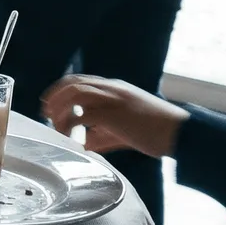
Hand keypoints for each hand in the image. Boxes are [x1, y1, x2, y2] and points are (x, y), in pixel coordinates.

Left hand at [41, 75, 188, 156]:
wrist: (179, 131)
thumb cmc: (155, 131)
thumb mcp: (124, 130)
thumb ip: (102, 135)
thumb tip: (85, 144)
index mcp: (114, 89)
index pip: (80, 81)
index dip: (60, 90)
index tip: (49, 103)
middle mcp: (111, 89)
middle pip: (73, 83)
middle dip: (55, 97)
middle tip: (46, 113)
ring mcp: (113, 100)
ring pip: (75, 94)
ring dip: (61, 110)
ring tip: (58, 127)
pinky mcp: (114, 114)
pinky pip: (83, 116)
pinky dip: (72, 127)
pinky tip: (73, 139)